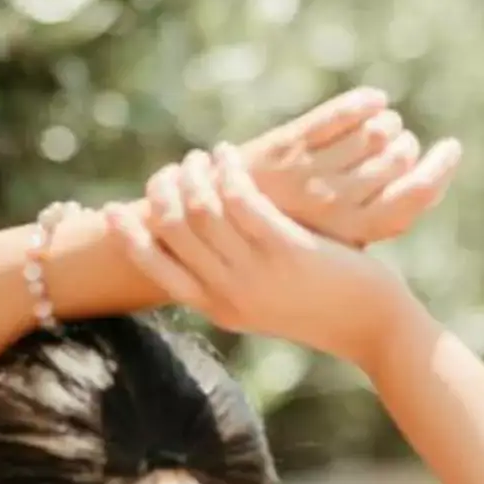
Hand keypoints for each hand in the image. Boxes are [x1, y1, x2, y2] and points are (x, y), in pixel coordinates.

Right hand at [109, 147, 418, 370]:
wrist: (372, 328)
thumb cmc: (321, 311)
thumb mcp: (263, 306)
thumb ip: (228, 284)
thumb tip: (200, 256)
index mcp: (216, 307)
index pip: (152, 268)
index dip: (127, 236)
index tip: (112, 210)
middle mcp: (228, 292)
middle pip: (173, 229)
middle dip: (165, 190)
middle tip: (176, 169)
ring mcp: (256, 272)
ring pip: (203, 208)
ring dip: (197, 172)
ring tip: (205, 157)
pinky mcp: (286, 249)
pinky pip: (241, 198)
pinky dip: (229, 169)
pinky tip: (231, 155)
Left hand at [243, 88, 460, 244]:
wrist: (217, 225)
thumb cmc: (284, 234)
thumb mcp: (334, 241)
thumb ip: (372, 219)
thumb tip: (420, 186)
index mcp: (351, 233)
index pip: (415, 198)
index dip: (440, 171)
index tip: (451, 148)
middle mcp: (332, 205)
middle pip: (397, 160)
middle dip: (407, 145)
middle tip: (402, 142)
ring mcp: (306, 174)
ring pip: (371, 134)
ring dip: (385, 123)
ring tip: (384, 125)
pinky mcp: (285, 146)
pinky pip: (338, 116)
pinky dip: (364, 103)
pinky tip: (374, 100)